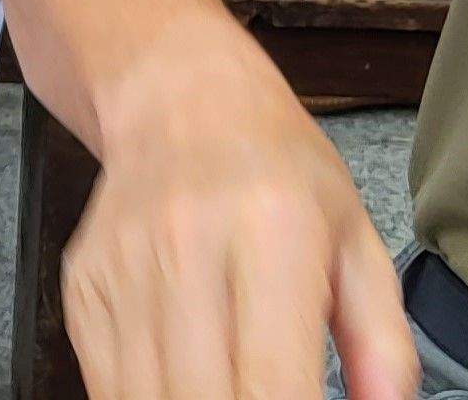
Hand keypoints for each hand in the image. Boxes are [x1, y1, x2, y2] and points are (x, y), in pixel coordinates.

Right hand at [62, 42, 418, 399]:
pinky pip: (108, 385)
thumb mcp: (357, 239)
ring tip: (230, 392)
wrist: (180, 98)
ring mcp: (124, 269)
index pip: (272, 383)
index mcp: (272, 232)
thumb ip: (382, 340)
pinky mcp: (84, 289)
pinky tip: (186, 384)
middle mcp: (187, 247)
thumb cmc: (277, 171)